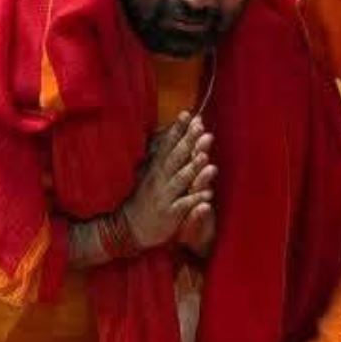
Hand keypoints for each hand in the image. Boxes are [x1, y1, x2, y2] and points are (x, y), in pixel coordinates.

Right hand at [124, 112, 212, 249]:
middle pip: (176, 157)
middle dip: (188, 142)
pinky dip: (195, 199)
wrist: (131, 227)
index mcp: (157, 167)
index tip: (188, 114)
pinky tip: (209, 194)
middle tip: (201, 128)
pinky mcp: (170, 214)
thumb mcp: (152, 172)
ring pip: (180, 180)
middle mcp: (160, 179)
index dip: (178, 129)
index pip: (168, 144)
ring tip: (206, 157)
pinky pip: (183, 205)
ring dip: (193, 168)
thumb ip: (164, 154)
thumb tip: (172, 132)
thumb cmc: (148, 196)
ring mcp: (165, 196)